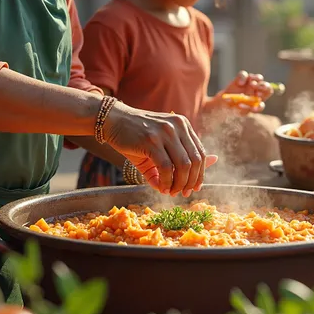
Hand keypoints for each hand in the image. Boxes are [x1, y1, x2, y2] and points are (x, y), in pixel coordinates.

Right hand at [102, 103, 217, 197]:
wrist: (113, 120)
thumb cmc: (136, 136)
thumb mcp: (160, 146)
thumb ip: (177, 161)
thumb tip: (194, 184)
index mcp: (183, 124)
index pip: (200, 152)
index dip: (200, 173)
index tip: (194, 187)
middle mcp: (177, 126)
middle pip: (195, 160)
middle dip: (191, 181)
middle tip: (184, 193)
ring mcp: (164, 132)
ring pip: (183, 165)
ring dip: (179, 184)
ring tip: (171, 191)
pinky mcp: (151, 140)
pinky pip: (166, 167)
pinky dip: (166, 181)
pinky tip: (162, 187)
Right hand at [220, 70, 272, 112]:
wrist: (223, 105)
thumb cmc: (234, 110)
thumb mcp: (240, 113)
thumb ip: (245, 110)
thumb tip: (248, 106)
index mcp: (260, 97)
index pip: (268, 92)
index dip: (265, 92)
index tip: (259, 96)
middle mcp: (256, 89)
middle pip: (265, 84)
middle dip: (264, 85)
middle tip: (259, 88)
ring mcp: (248, 83)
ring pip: (258, 78)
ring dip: (256, 79)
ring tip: (252, 84)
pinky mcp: (240, 79)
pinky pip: (243, 75)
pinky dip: (243, 78)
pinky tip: (240, 84)